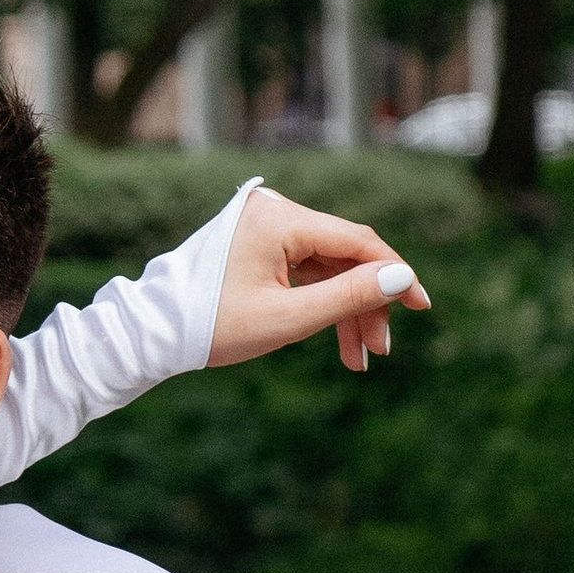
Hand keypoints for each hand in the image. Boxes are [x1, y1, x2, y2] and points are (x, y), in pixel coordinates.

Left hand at [208, 186, 431, 375]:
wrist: (152, 334)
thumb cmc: (212, 327)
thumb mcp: (288, 319)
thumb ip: (349, 297)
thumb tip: (403, 278)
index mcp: (279, 220)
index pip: (357, 242)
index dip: (394, 275)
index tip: (421, 307)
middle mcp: (275, 213)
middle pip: (344, 258)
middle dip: (365, 305)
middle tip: (380, 350)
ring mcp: (266, 228)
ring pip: (327, 269)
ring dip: (345, 311)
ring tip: (359, 359)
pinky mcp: (259, 246)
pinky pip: (304, 272)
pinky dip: (320, 304)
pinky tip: (338, 341)